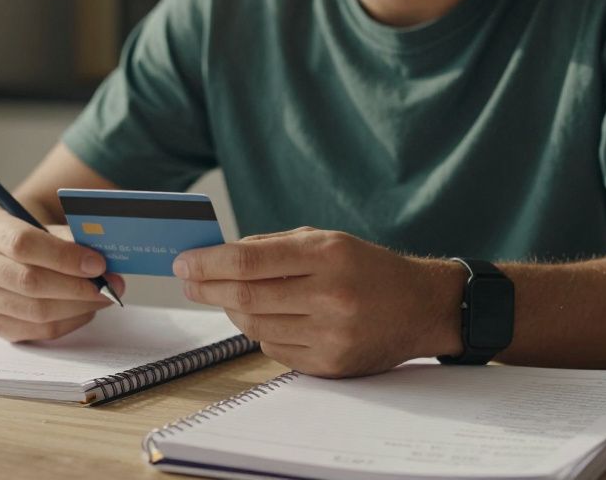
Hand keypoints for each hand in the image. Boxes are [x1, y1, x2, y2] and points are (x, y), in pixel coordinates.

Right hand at [0, 210, 126, 341]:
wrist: (10, 251)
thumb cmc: (36, 236)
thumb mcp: (49, 225)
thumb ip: (71, 238)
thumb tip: (103, 260)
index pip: (22, 244)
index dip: (63, 256)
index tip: (97, 263)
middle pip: (29, 281)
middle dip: (76, 286)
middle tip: (109, 285)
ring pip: (36, 311)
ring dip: (78, 306)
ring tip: (104, 296)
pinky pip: (39, 331)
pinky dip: (70, 321)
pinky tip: (86, 309)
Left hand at [174, 227, 460, 377]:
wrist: (422, 307)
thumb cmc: (367, 267)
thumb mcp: (326, 239)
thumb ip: (272, 246)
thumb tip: (216, 255)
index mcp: (328, 255)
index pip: (248, 262)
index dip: (208, 263)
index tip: (183, 262)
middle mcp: (330, 296)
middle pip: (245, 297)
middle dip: (207, 288)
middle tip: (188, 280)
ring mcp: (331, 335)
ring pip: (254, 327)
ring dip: (231, 311)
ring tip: (227, 296)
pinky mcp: (331, 365)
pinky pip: (273, 349)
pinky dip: (260, 332)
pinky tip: (267, 318)